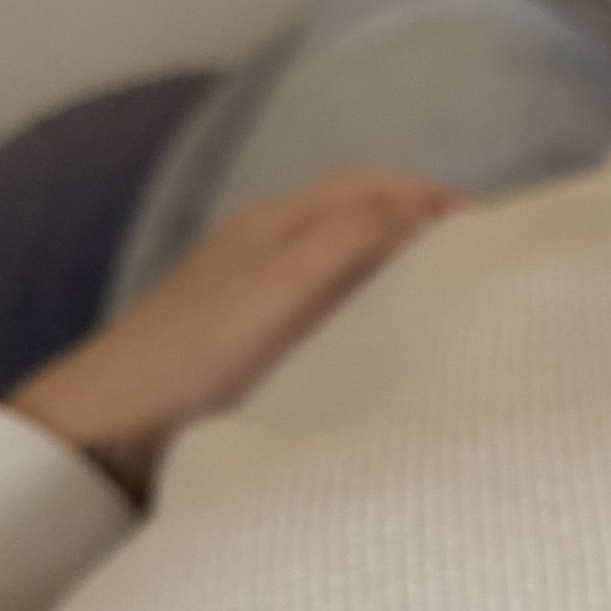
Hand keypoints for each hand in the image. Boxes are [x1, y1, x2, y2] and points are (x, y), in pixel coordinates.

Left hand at [7, 167, 459, 492]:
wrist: (112, 425)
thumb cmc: (197, 352)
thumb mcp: (283, 285)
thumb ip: (351, 237)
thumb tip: (424, 208)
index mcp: (278, 222)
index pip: (374, 186)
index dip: (436, 197)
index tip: (498, 229)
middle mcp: (272, 247)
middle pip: (364, 216)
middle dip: (428, 228)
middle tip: (489, 267)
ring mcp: (262, 294)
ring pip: (349, 262)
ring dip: (403, 269)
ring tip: (457, 304)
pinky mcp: (256, 341)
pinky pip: (332, 306)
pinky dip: (375, 309)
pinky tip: (392, 345)